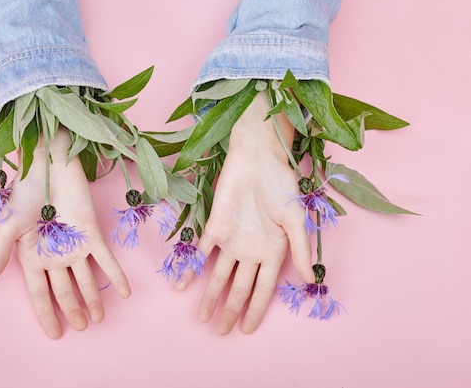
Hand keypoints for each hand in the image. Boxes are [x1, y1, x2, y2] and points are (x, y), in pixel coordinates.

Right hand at [0, 129, 130, 338]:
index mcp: (33, 257)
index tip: (55, 335)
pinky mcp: (93, 233)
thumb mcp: (8, 226)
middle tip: (82, 327)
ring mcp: (76, 245)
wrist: (48, 165)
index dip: (47, 314)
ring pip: (87, 280)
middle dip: (74, 310)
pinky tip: (126, 293)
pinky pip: (106, 259)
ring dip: (95, 299)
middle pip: (66, 291)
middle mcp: (55, 256)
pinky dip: (116, 276)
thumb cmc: (25, 193)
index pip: (40, 294)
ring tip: (99, 319)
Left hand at [176, 92, 314, 334]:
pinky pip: (199, 252)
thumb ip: (300, 250)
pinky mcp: (214, 227)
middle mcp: (250, 250)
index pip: (262, 289)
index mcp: (273, 251)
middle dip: (229, 310)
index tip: (247, 330)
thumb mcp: (295, 219)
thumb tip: (308, 280)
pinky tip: (180, 285)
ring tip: (201, 318)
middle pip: (238, 288)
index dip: (255, 310)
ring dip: (209, 297)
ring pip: (218, 276)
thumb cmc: (280, 186)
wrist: (257, 157)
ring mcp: (231, 240)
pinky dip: (190, 269)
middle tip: (219, 333)